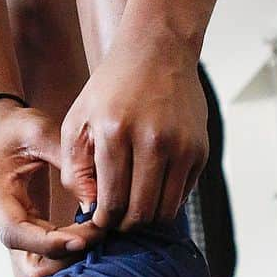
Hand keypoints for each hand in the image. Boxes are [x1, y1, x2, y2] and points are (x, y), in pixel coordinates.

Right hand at [0, 103, 98, 260]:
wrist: (3, 133)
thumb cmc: (19, 130)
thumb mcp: (39, 130)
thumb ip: (64, 158)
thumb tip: (93, 196)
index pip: (14, 232)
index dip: (47, 243)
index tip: (81, 239)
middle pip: (28, 258)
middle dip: (65, 254)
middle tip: (99, 234)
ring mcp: (13, 229)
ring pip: (40, 264)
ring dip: (69, 257)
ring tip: (98, 234)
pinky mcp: (28, 231)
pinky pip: (48, 254)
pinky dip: (70, 250)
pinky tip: (92, 233)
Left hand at [60, 31, 207, 229]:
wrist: (157, 51)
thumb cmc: (111, 87)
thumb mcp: (77, 121)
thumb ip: (76, 169)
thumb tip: (91, 209)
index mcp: (116, 133)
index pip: (111, 203)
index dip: (103, 222)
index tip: (99, 220)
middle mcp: (152, 141)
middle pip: (142, 213)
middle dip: (125, 225)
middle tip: (116, 219)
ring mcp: (182, 146)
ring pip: (166, 210)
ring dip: (148, 217)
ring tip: (133, 206)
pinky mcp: (200, 149)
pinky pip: (183, 194)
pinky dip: (167, 199)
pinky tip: (152, 184)